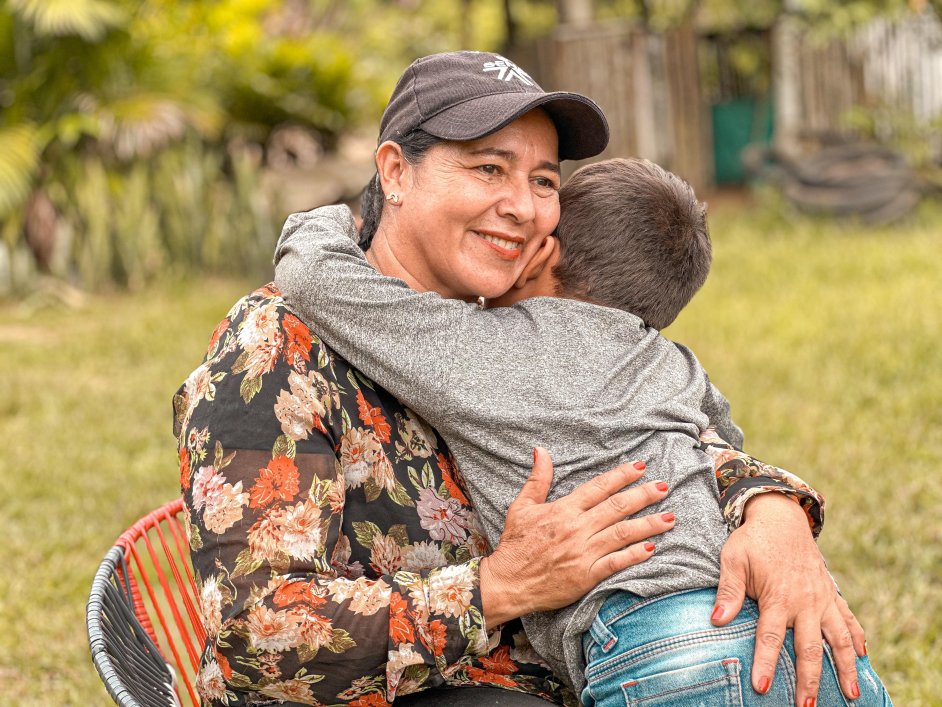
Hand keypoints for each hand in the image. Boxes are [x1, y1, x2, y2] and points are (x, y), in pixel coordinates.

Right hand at [480, 447, 674, 625]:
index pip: (598, 487)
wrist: (508, 582)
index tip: (640, 467)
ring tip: (670, 517)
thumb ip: (538, 479)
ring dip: (648, 524)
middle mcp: (576, 528)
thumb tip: (542, 451)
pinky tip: (652, 547)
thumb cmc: (515, 544)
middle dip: (643, 495)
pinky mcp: (586, 575)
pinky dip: (635, 554)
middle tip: (664, 486)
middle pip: (616, 507)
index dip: (620, 476)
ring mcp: (583, 552)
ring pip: (622, 533)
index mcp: (562, 509)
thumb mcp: (521, 506)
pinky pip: (616, 562)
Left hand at [711, 493, 865, 706]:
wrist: (782, 518)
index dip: (765, 662)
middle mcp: (805, 602)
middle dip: (809, 680)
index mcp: (778, 596)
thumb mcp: (733, 559)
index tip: (761, 687)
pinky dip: (857, 638)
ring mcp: (822, 599)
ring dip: (845, 667)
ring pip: (839, 639)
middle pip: (809, 648)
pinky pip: (849, 619)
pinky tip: (863, 658)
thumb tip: (716, 619)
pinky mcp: (831, 594)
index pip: (770, 636)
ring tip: (851, 695)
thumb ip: (728, 591)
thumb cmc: (753, 541)